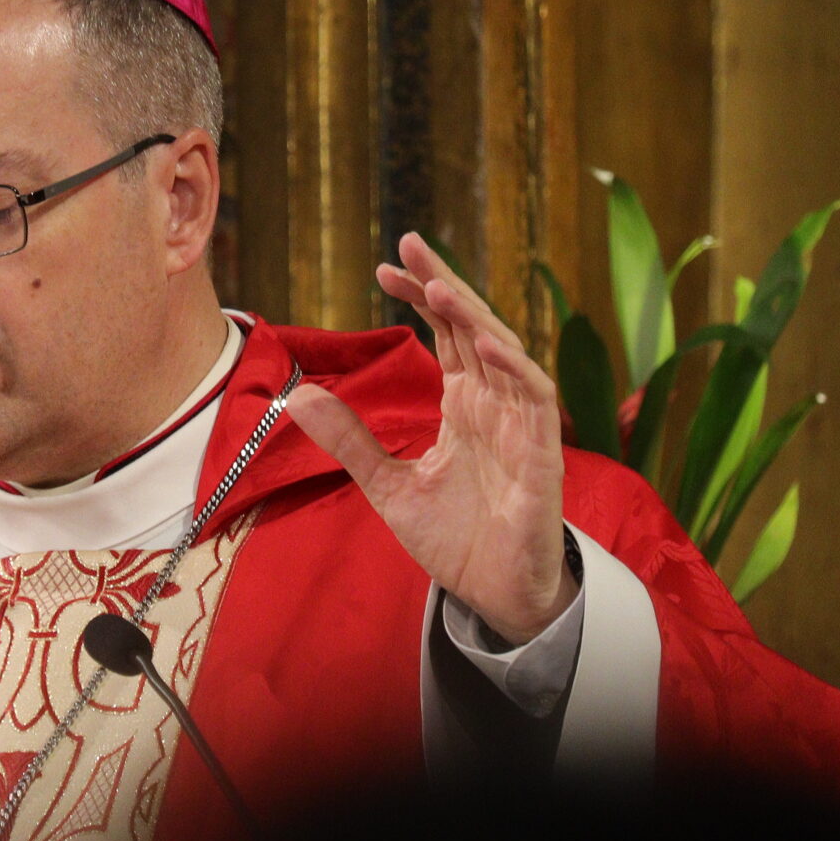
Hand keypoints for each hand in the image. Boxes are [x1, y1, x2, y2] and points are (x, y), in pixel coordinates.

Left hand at [288, 234, 576, 643]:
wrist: (496, 597)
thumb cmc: (456, 539)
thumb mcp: (387, 485)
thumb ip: (350, 439)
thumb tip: (297, 395)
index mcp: (464, 407)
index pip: (446, 335)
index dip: (421, 297)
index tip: (384, 266)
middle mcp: (495, 406)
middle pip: (474, 328)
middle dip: (443, 286)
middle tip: (410, 244)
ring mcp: (521, 428)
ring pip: (506, 354)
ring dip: (475, 319)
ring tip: (438, 289)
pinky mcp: (542, 458)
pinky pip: (535, 402)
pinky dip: (516, 371)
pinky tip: (489, 346)